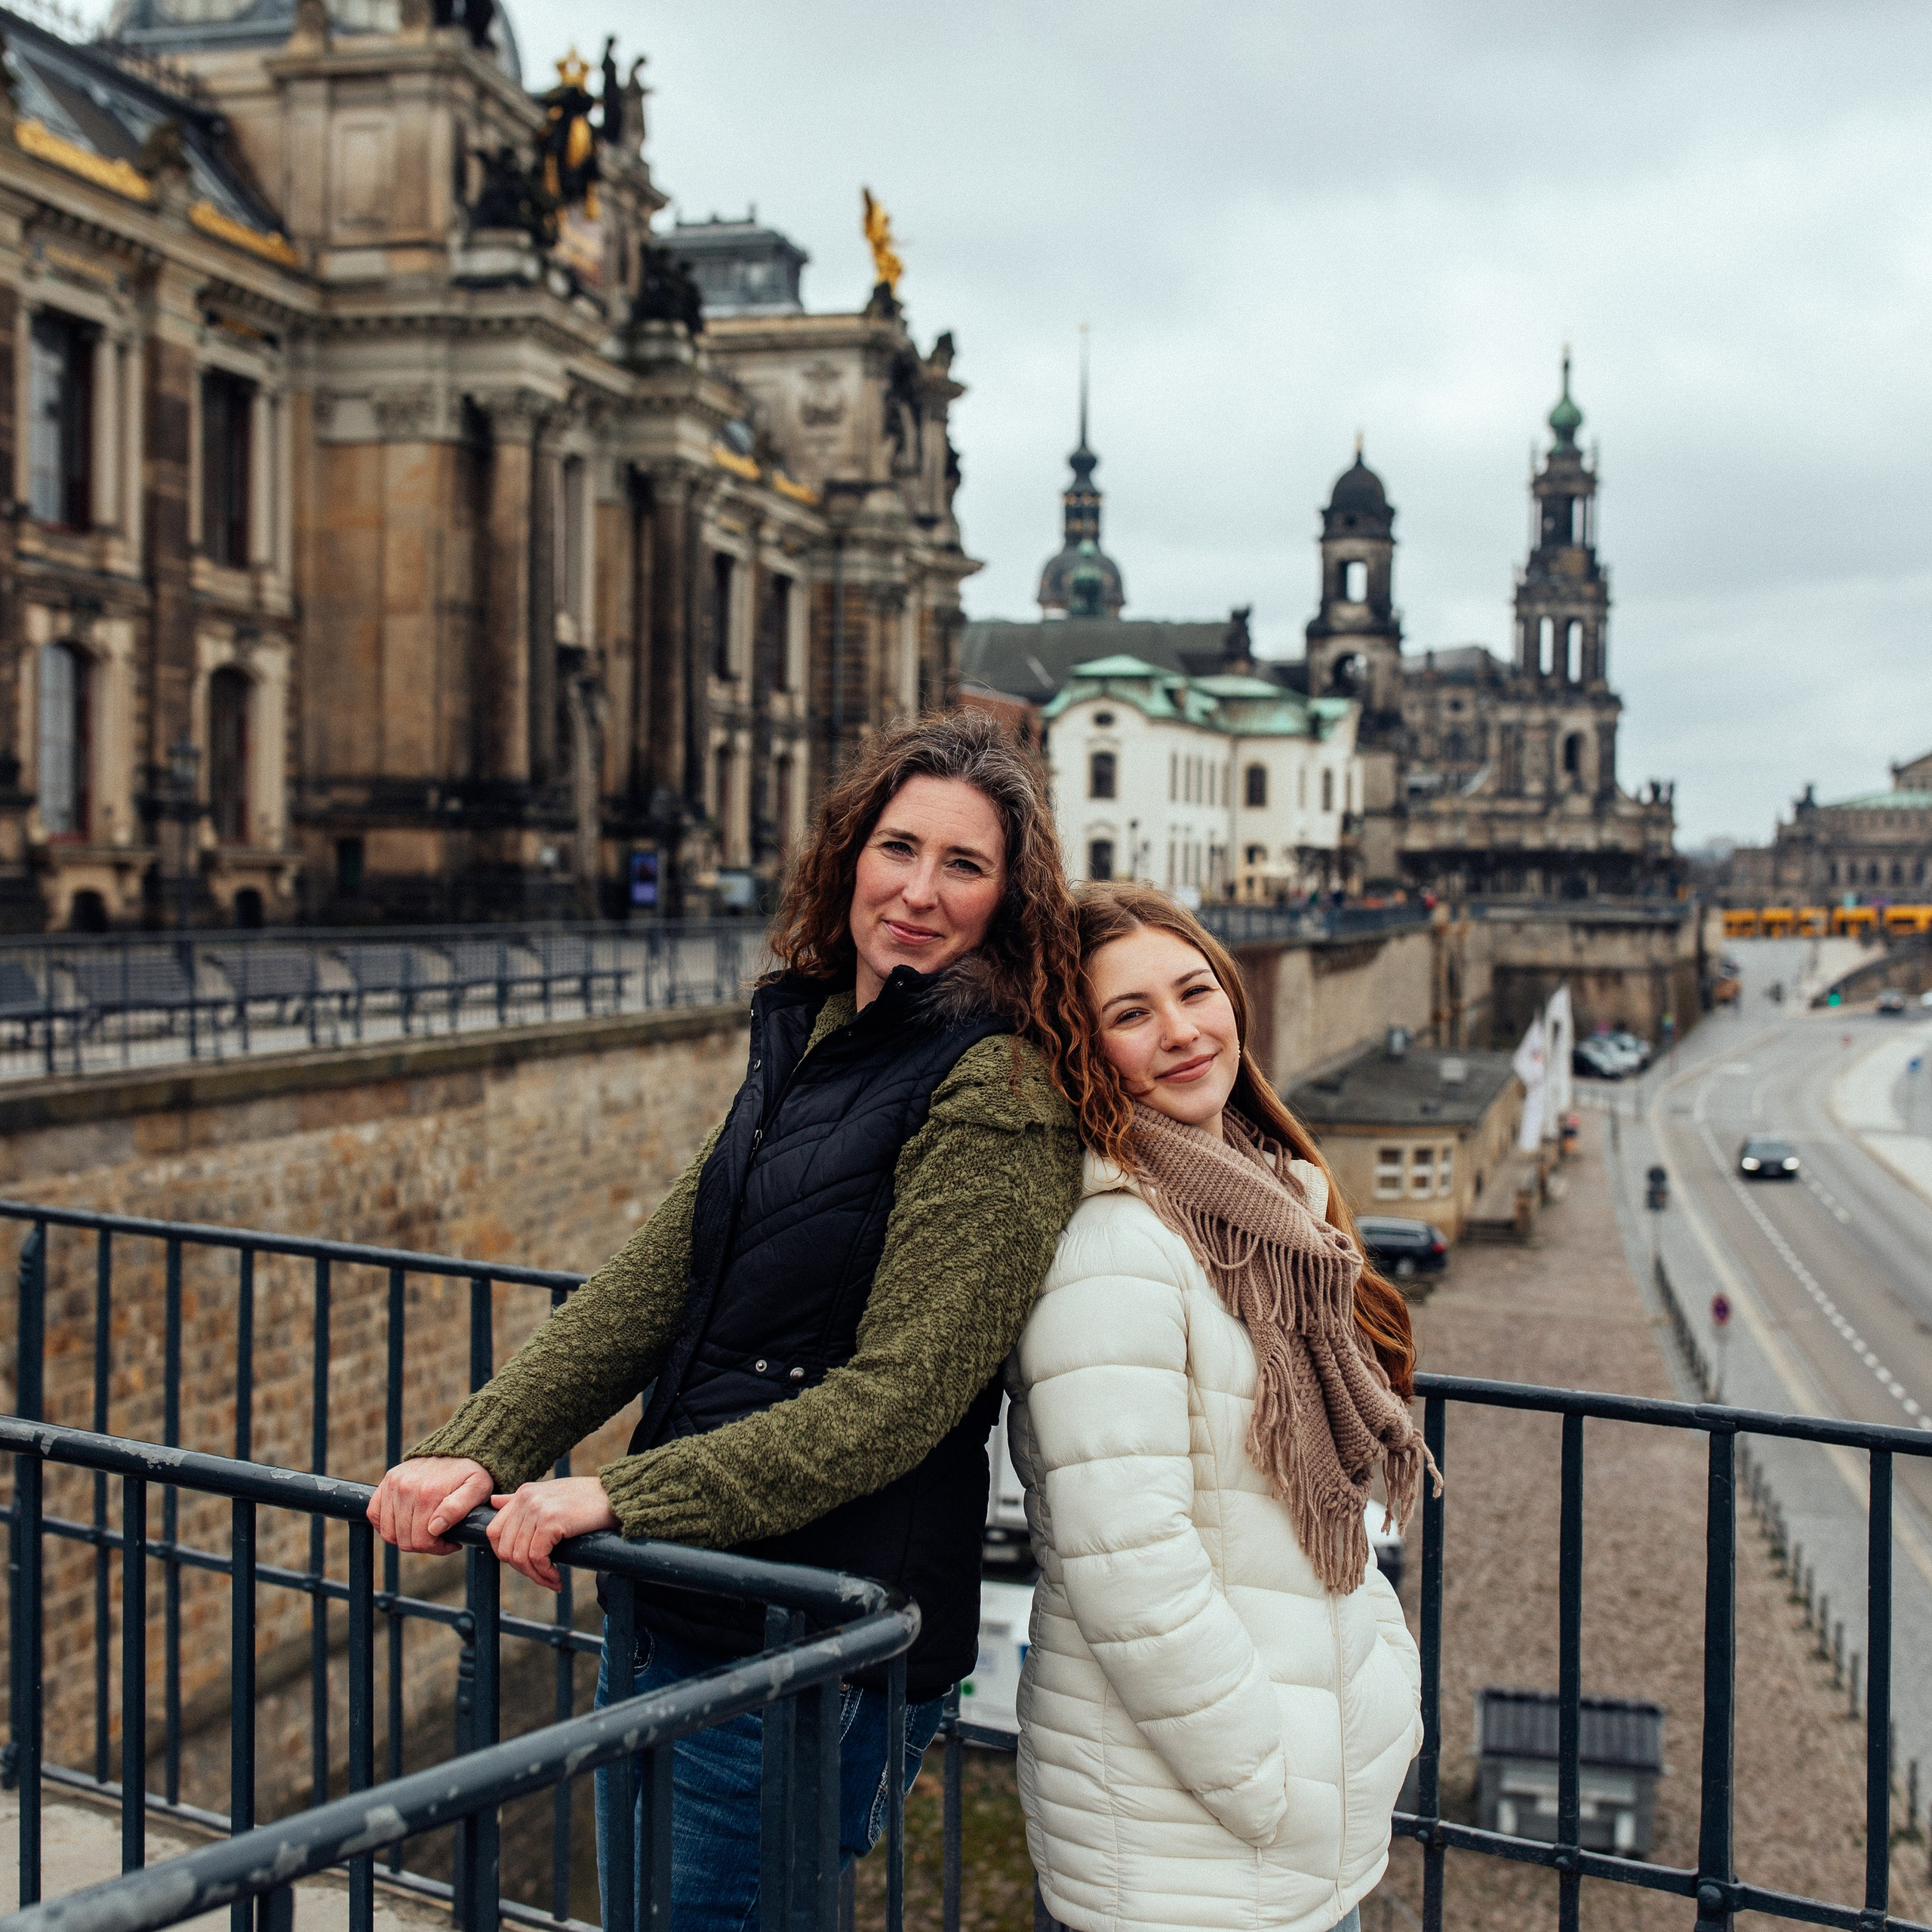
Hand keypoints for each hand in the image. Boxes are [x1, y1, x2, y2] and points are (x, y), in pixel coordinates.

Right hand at [366, 1457, 493, 1555]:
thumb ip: (458, 1508)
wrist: (459, 1448)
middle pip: (404, 1540)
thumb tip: (435, 1528)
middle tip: (439, 1537)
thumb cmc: (470, 1473)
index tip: (450, 1542)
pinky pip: (374, 1515)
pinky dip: (386, 1525)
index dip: (437, 1548)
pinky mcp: (386, 1482)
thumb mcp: (477, 1488)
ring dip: (405, 1537)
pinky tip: (405, 1523)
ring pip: (389, 1532)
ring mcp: (393, 1484)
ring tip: (425, 1530)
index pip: (421, 1541)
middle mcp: (406, 1488)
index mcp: (428, 1493)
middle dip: (423, 1544)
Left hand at [486, 1477, 618, 1592]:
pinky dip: (545, 1573)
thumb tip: (494, 1501)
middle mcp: (526, 1498)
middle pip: (504, 1547)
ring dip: (536, 1576)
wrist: (615, 1494)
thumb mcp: (549, 1494)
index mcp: (523, 1493)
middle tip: (542, 1577)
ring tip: (552, 1580)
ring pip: (519, 1556)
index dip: (505, 1555)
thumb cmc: (586, 1498)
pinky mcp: (551, 1520)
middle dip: (522, 1570)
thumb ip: (521, 1500)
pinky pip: (537, 1557)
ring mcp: (537, 1508)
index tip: (526, 1566)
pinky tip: (558, 1578)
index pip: (493, 1531)